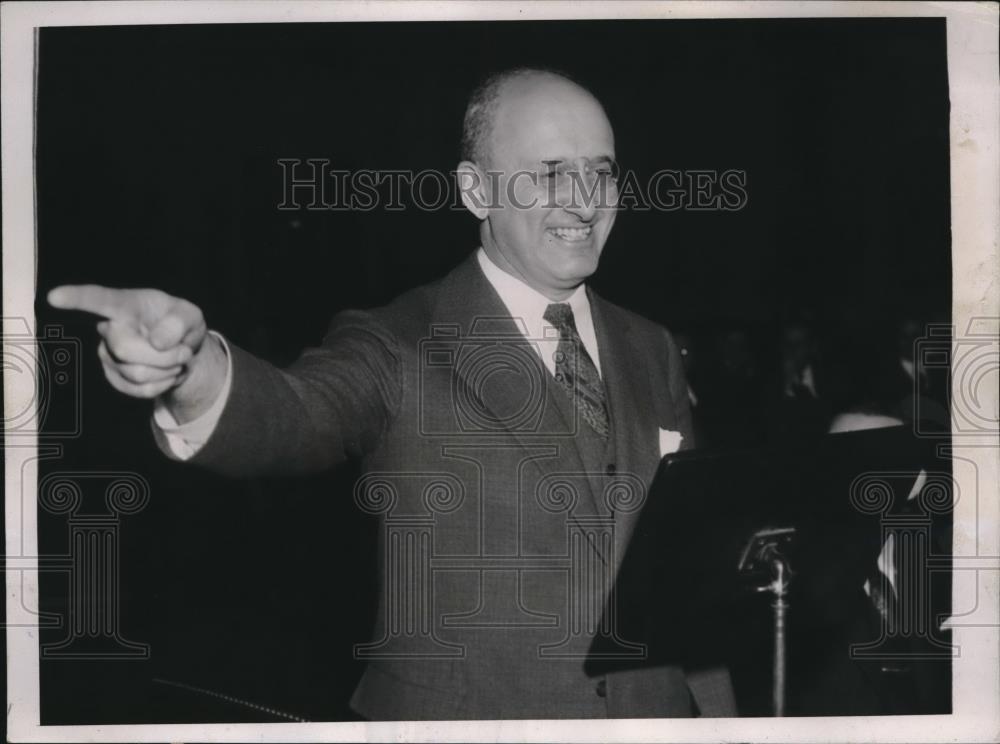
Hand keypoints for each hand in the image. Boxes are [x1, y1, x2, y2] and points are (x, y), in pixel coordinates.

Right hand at [48, 285, 226, 421]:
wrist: (183, 352)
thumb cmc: (181, 326)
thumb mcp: (191, 315)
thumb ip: (180, 322)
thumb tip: (157, 341)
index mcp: (126, 305)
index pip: (99, 299)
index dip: (76, 298)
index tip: (55, 297)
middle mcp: (110, 328)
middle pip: (125, 348)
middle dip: (163, 355)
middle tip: (183, 351)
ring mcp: (108, 354)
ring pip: (136, 373)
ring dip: (168, 370)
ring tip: (177, 360)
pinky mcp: (115, 377)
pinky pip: (140, 390)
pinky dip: (164, 384)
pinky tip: (167, 373)